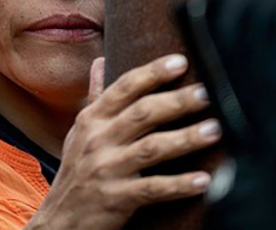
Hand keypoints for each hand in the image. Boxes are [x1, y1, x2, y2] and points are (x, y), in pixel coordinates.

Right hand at [26, 55, 219, 229]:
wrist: (60, 219)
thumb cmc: (77, 170)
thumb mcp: (79, 131)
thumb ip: (95, 97)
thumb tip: (100, 61)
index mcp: (91, 120)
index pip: (124, 88)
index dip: (152, 73)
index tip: (180, 61)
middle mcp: (97, 140)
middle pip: (142, 114)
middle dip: (177, 101)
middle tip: (208, 92)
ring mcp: (106, 169)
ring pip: (151, 148)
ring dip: (185, 139)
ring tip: (215, 130)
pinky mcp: (115, 198)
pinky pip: (152, 189)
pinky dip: (179, 184)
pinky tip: (204, 180)